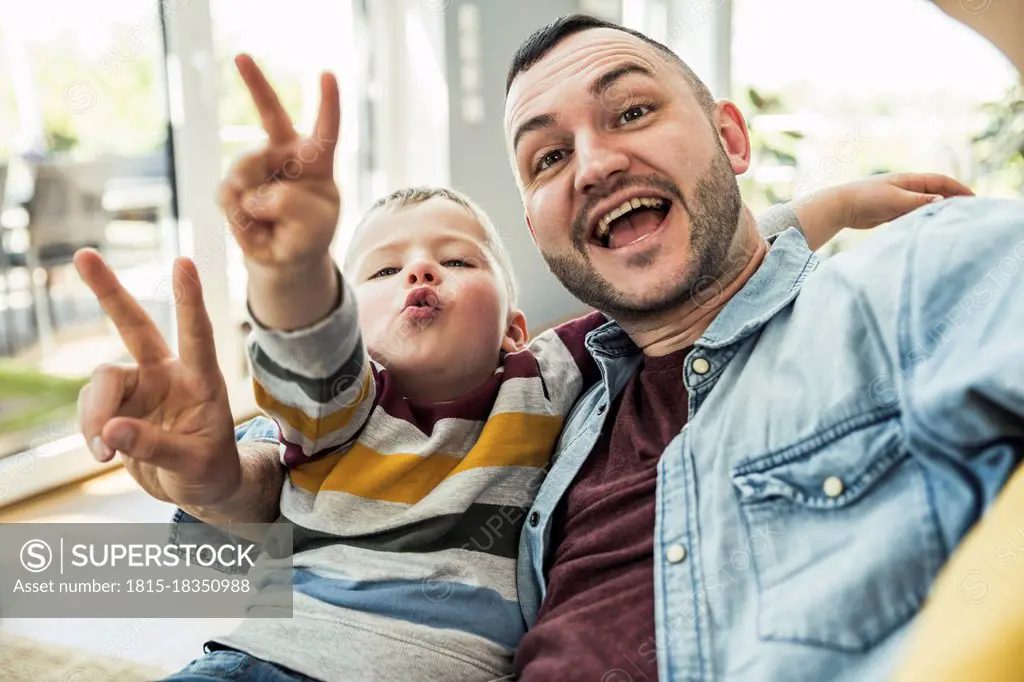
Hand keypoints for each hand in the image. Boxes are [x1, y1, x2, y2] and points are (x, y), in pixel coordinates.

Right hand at [74, 249, 240, 508]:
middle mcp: (169, 373)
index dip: (189, 300)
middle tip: (84, 255)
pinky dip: (90, 430)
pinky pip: (91, 407)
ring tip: (105, 451)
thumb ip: (155, 447)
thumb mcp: (194, 465)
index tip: (184, 262)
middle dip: (109, 291)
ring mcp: (140, 386)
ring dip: (96, 413)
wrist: (198, 489)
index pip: (197, 335)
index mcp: (201, 380)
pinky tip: (104, 452)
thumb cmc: (210, 471)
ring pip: (102, 380)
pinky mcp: (117, 404)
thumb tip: (110, 431)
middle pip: (135, 326)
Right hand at [218, 54, 341, 272]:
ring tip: (269, 221)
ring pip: (246, 170)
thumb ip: (294, 207)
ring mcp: (256, 165)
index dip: (328, 103)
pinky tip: (253, 226)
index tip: (327, 73)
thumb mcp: (316, 227)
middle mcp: (284, 153)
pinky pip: (229, 194)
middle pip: (270, 114)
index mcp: (316, 159)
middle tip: (241, 56)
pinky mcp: (233, 183)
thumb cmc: (309, 234)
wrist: (283, 254)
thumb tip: (254, 193)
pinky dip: (240, 218)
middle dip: (255, 83)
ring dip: (256, 202)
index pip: (326, 129)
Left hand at [837, 172, 974, 229]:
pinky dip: (923, 218)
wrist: (841, 207)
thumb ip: (919, 201)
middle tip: (968, 211)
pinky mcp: (890, 211)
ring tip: (953, 220)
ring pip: (925, 204)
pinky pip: (913, 214)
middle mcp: (906, 188)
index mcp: (909, 180)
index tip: (974, 198)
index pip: (941, 181)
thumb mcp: (896, 200)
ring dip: (938, 210)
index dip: (958, 188)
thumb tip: (942, 200)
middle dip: (952, 199)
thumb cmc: (867, 199)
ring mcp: (899, 199)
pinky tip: (929, 227)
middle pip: (935, 192)